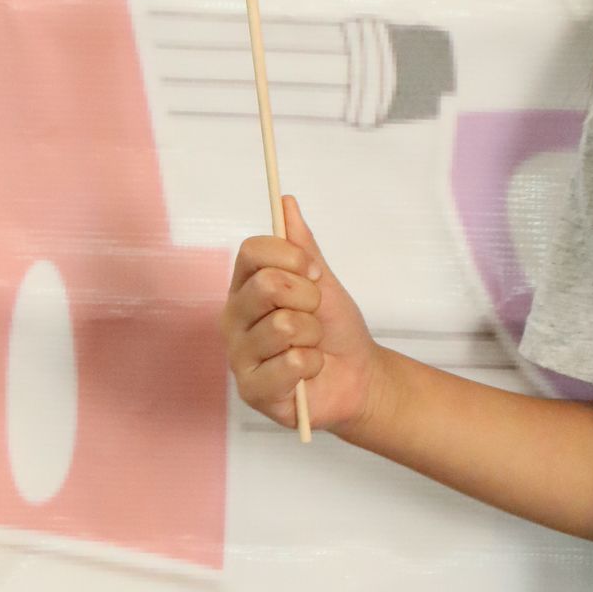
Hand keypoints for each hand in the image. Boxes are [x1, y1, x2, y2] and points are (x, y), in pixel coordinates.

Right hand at [219, 195, 383, 435]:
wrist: (358, 376)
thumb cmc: (335, 330)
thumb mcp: (323, 282)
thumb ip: (302, 246)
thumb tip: (286, 202)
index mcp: (245, 288)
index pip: (251, 251)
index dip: (290, 257)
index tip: (314, 273)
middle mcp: (234, 319)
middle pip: (267, 285)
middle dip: (308, 298)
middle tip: (315, 315)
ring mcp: (239, 355)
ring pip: (284, 325)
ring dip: (313, 335)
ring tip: (311, 346)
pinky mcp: (252, 389)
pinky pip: (292, 362)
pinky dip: (313, 364)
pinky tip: (308, 372)